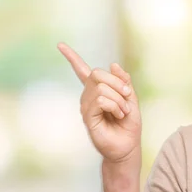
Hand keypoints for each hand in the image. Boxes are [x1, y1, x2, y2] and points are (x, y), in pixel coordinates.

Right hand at [58, 42, 141, 162]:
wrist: (128, 147)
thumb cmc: (128, 124)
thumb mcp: (131, 99)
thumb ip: (124, 81)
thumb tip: (114, 64)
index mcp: (98, 90)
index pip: (82, 71)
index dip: (72, 57)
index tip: (60, 44)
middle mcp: (88, 96)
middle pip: (97, 73)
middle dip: (117, 82)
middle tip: (127, 96)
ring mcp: (86, 106)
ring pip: (101, 87)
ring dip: (119, 98)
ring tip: (123, 111)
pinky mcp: (87, 117)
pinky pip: (100, 99)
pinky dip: (114, 105)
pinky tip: (118, 115)